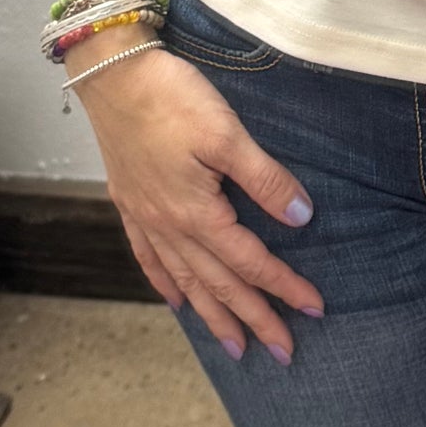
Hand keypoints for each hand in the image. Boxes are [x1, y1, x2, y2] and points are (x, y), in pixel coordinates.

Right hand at [72, 43, 322, 365]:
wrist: (111, 73)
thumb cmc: (171, 97)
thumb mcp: (227, 134)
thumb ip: (265, 179)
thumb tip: (302, 218)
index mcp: (196, 213)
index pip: (250, 262)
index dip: (284, 287)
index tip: (314, 309)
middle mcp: (169, 225)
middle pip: (218, 284)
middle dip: (253, 319)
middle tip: (283, 353)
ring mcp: (145, 216)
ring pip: (184, 280)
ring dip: (211, 314)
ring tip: (233, 346)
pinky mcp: (129, 202)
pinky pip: (148, 257)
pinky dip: (164, 283)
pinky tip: (175, 300)